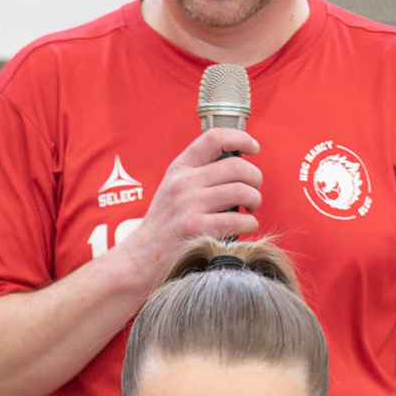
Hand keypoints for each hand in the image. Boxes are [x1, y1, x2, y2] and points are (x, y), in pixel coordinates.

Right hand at [114, 128, 261, 278]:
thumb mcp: (172, 187)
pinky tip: (244, 226)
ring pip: (242, 191)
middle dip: (255, 178)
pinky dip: (250, 223)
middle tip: (253, 189)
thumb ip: (199, 172)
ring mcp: (188, 207)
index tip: (254, 149)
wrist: (140, 257)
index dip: (242, 138)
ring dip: (255, 200)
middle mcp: (182, 184)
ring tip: (250, 208)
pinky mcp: (197, 230)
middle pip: (237, 166)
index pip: (214, 138)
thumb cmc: (164, 223)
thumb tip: (240, 163)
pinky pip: (239, 220)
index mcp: (179, 169)